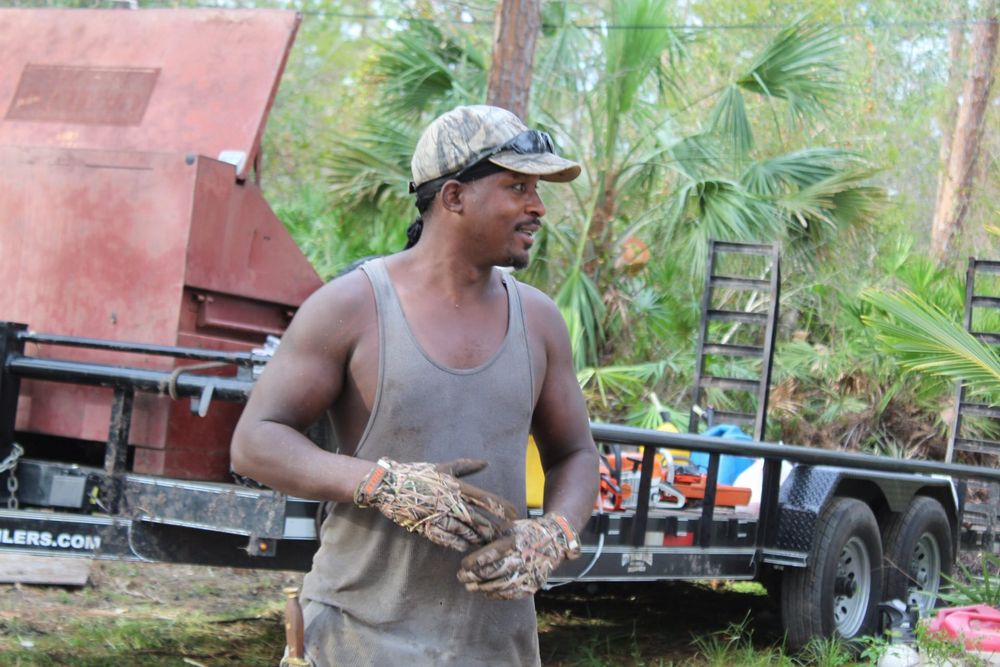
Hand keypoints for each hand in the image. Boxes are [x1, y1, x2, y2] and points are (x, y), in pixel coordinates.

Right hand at [354, 457, 516, 550]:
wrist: (389, 486)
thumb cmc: (418, 474)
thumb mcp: (443, 467)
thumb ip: (466, 466)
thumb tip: (486, 463)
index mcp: (455, 486)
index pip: (485, 498)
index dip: (502, 507)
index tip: (514, 514)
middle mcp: (449, 502)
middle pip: (478, 519)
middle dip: (493, 528)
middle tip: (506, 535)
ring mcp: (438, 516)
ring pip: (464, 531)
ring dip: (477, 538)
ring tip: (488, 542)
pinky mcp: (426, 527)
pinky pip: (446, 539)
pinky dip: (457, 543)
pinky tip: (465, 547)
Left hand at [457, 513, 580, 598]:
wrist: (554, 541)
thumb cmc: (526, 532)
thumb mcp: (510, 528)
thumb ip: (492, 537)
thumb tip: (470, 542)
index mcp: (515, 542)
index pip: (490, 555)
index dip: (474, 562)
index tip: (463, 565)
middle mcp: (522, 558)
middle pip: (493, 571)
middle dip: (474, 576)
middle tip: (461, 577)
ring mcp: (529, 573)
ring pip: (501, 585)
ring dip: (482, 587)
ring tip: (470, 587)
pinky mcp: (533, 584)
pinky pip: (512, 593)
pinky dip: (497, 594)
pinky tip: (486, 592)